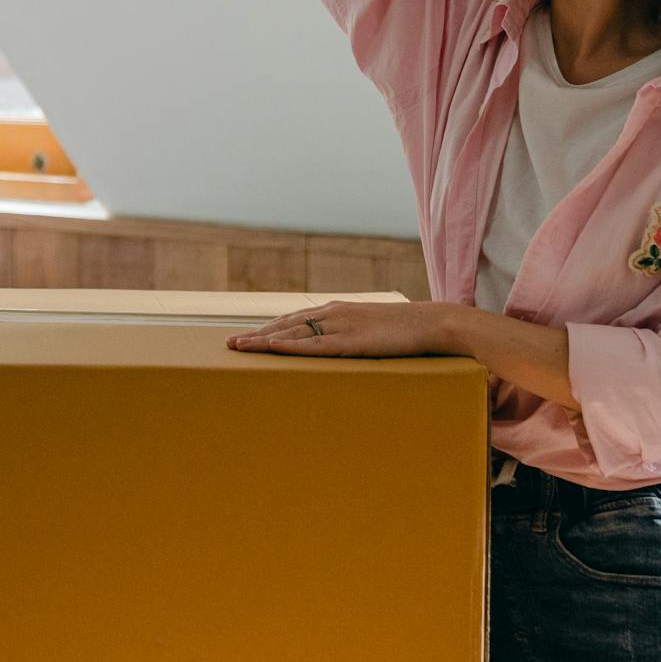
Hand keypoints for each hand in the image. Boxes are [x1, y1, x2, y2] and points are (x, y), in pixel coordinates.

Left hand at [226, 300, 460, 357]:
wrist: (430, 323)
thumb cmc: (403, 331)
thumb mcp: (369, 331)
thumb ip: (350, 336)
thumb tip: (336, 350)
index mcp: (336, 311)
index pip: (294, 320)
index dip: (268, 328)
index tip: (246, 336)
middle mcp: (332, 314)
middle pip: (285, 324)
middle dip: (257, 334)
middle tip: (230, 344)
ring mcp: (340, 325)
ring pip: (293, 333)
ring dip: (264, 340)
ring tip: (240, 347)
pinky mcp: (351, 341)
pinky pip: (315, 345)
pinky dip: (291, 345)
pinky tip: (273, 347)